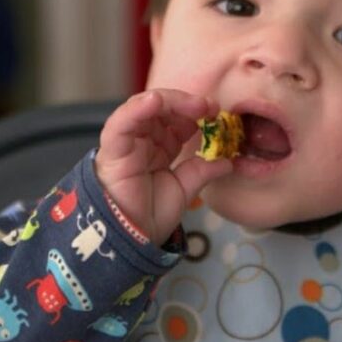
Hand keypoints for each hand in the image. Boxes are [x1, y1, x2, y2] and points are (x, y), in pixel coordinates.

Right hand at [94, 90, 232, 244]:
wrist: (130, 240)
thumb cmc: (149, 217)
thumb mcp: (184, 189)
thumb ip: (203, 172)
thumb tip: (228, 162)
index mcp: (158, 149)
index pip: (177, 120)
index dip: (196, 114)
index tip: (217, 114)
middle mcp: (142, 141)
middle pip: (162, 110)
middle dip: (187, 104)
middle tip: (210, 107)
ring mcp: (127, 143)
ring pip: (144, 108)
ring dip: (170, 101)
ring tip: (195, 104)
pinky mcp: (112, 150)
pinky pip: (121, 123)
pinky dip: (137, 109)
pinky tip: (155, 100)